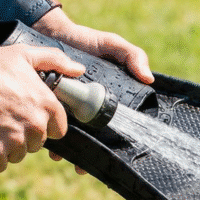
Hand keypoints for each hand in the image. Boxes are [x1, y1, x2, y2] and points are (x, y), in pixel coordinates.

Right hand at [0, 44, 84, 173]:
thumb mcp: (24, 54)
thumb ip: (55, 60)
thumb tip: (78, 70)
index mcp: (46, 105)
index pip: (57, 130)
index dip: (41, 125)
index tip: (24, 117)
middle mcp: (35, 125)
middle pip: (36, 144)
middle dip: (22, 135)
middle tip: (2, 117)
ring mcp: (14, 141)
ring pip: (18, 155)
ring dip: (5, 146)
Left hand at [31, 8, 154, 172]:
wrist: (52, 33)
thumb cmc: (87, 40)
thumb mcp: (113, 45)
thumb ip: (133, 56)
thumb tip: (148, 79)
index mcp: (107, 99)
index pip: (115, 124)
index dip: (115, 142)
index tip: (113, 154)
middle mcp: (89, 108)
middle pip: (94, 137)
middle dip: (90, 154)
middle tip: (83, 166)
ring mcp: (70, 109)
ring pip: (74, 136)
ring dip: (71, 151)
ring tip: (66, 158)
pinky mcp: (51, 106)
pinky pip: (52, 126)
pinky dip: (53, 140)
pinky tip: (53, 149)